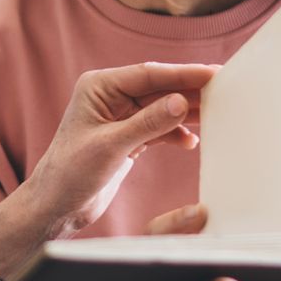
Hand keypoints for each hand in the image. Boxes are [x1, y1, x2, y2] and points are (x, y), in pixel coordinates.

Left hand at [23, 63, 214, 240]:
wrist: (54, 207)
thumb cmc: (69, 174)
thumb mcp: (110, 147)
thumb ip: (147, 124)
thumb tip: (181, 101)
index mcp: (99, 87)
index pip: (149, 74)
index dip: (183, 74)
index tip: (213, 73)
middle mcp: (109, 97)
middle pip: (159, 88)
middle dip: (190, 90)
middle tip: (226, 88)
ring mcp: (119, 117)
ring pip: (162, 108)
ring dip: (187, 112)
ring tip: (217, 113)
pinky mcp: (127, 138)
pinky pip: (158, 128)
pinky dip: (175, 134)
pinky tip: (190, 142)